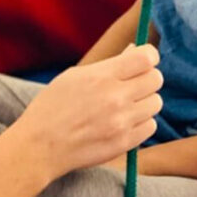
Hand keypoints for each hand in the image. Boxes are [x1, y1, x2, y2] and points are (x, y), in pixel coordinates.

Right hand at [7, 44, 162, 179]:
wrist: (40, 146)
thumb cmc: (53, 106)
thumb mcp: (75, 76)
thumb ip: (109, 65)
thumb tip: (136, 50)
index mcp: (101, 76)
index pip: (146, 58)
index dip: (149, 56)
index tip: (143, 60)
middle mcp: (115, 97)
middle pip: (156, 79)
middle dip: (147, 78)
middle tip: (133, 84)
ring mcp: (121, 122)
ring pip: (156, 103)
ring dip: (144, 101)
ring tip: (125, 105)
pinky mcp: (125, 142)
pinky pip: (150, 126)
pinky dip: (141, 122)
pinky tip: (124, 122)